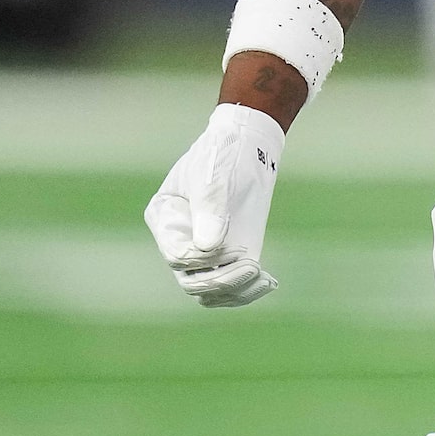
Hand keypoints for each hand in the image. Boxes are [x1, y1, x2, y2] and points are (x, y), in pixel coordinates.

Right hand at [145, 104, 285, 307]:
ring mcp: (203, 250)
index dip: (204, 260)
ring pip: (209, 290)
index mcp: (164, 220)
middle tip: (252, 268)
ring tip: (263, 279)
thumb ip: (209, 208)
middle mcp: (179, 241)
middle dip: (221, 281)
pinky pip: (229, 286)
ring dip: (235, 291)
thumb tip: (209, 248)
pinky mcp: (227, 254)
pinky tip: (269, 282)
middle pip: (191, 280)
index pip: (177, 256)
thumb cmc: (223, 153)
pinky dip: (247, 291)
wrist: (246, 143)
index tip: (237, 251)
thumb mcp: (214, 175)